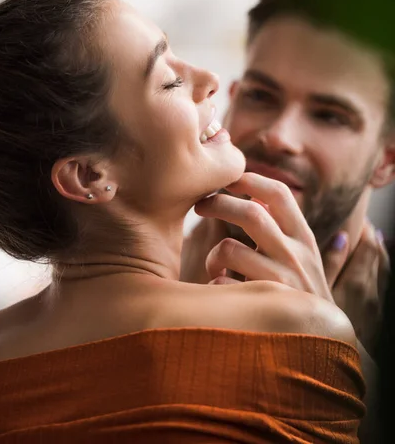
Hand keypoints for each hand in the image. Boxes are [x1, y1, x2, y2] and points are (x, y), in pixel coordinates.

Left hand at [194, 172, 332, 301]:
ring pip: (230, 249)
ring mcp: (280, 280)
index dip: (250, 180)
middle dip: (220, 203)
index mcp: (303, 238)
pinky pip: (222, 284)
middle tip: (201, 205)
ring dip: (213, 254)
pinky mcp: (263, 306)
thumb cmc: (306, 296)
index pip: (279, 194)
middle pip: (251, 213)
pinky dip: (215, 283)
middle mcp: (295, 254)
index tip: (228, 179)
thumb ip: (298, 235)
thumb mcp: (310, 262)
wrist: (323, 345)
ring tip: (214, 263)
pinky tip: (220, 289)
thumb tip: (301, 215)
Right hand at [322, 221, 389, 353]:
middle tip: (364, 225)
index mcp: (358, 281)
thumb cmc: (322, 330)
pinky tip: (374, 270)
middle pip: (379, 256)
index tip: (357, 219)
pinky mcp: (376, 317)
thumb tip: (341, 238)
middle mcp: (372, 290)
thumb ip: (329, 264)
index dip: (365, 230)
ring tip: (372, 240)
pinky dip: (379, 271)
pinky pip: (382, 285)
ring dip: (378, 254)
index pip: (368, 246)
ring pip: (383, 270)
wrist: (336, 368)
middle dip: (372, 238)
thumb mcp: (317, 293)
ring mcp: (376, 304)